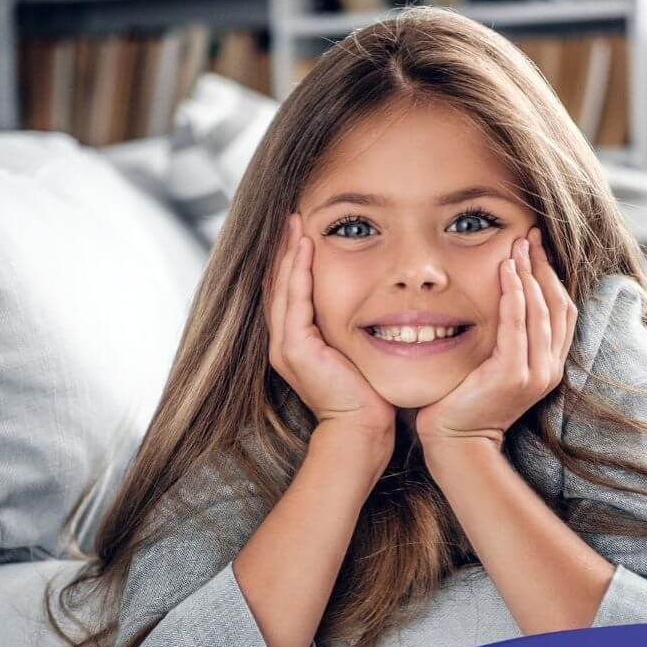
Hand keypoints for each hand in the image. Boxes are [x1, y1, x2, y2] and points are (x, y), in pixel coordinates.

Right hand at [265, 212, 395, 440]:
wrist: (362, 430)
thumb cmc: (367, 396)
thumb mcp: (355, 353)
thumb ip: (350, 330)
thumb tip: (369, 306)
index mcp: (295, 345)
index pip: (287, 293)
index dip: (289, 261)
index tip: (299, 232)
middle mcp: (283, 344)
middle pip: (277, 285)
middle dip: (283, 249)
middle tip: (291, 217)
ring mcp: (285, 346)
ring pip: (281, 287)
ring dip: (287, 252)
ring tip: (294, 222)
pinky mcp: (295, 349)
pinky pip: (294, 300)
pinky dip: (298, 271)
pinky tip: (306, 247)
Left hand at [415, 227, 576, 450]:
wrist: (457, 440)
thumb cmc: (468, 400)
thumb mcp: (496, 364)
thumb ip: (507, 337)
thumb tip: (503, 297)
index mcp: (549, 365)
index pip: (562, 310)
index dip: (552, 276)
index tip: (537, 247)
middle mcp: (549, 368)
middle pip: (557, 305)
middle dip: (543, 266)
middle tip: (529, 236)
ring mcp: (535, 373)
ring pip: (541, 312)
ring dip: (529, 274)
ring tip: (516, 246)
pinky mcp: (513, 375)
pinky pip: (518, 326)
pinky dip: (514, 295)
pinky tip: (506, 272)